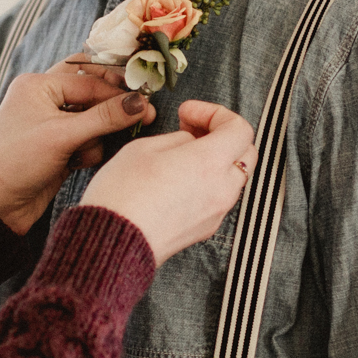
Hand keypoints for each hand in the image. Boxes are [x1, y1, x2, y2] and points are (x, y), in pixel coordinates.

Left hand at [0, 63, 152, 233]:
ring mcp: (52, 124)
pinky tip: (78, 163)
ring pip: (93, 120)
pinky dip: (89, 151)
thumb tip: (141, 102)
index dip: (118, 94)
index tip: (146, 105)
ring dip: (95, 137)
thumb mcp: (62, 136)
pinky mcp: (59, 147)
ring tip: (84, 153)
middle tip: (141, 116)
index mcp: (38, 85)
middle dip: (110, 110)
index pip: (90, 80)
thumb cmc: (16, 162)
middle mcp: (45, 99)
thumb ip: (104, 118)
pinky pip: (88, 140)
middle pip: (92, 94)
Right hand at [80, 101, 258, 263]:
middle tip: (190, 128)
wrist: (112, 244)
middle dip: (221, 134)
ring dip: (215, 160)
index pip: (240, 129)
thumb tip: (190, 143)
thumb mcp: (144, 148)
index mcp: (210, 163)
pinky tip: (178, 179)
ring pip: (232, 177)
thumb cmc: (122, 196)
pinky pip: (218, 197)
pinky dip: (207, 182)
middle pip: (244, 152)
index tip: (189, 114)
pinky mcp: (204, 229)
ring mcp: (216, 212)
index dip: (215, 114)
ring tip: (181, 155)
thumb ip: (177, 139)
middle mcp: (222, 189)